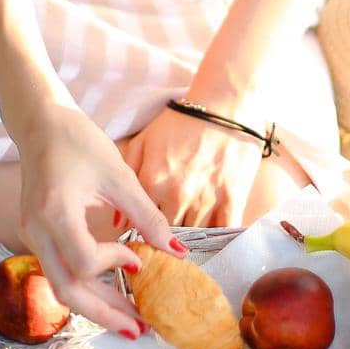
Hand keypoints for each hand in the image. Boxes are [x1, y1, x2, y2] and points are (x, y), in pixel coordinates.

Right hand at [11, 94, 186, 336]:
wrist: (40, 123)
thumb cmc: (78, 141)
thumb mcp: (118, 175)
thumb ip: (147, 216)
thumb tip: (177, 252)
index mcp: (55, 212)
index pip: (83, 262)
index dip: (114, 265)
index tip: (139, 258)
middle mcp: (36, 230)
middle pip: (67, 291)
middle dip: (105, 315)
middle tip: (141, 331)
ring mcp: (31, 235)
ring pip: (61, 287)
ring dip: (96, 305)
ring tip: (131, 320)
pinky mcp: (35, 235)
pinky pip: (59, 271)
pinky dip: (86, 286)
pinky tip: (111, 290)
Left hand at [117, 105, 264, 230]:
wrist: (223, 104)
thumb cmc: (181, 121)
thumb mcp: (144, 142)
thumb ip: (128, 177)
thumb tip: (118, 219)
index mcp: (153, 181)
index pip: (141, 223)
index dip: (143, 232)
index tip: (145, 236)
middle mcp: (177, 195)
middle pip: (167, 233)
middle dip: (165, 239)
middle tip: (168, 240)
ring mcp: (205, 199)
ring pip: (194, 237)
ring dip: (190, 240)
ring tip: (189, 242)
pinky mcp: (232, 199)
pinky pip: (224, 233)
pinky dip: (218, 242)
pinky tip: (214, 244)